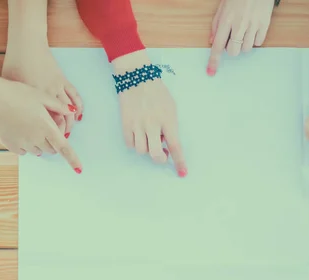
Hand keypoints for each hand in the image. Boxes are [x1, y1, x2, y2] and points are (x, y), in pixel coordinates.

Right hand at [0, 72, 82, 172]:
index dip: (73, 160)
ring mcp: (23, 143)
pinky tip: (19, 131)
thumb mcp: (41, 95)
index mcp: (46, 127)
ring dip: (39, 143)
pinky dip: (25, 145)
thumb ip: (59, 106)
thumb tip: (73, 111)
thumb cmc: (17, 93)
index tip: (79, 170)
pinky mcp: (11, 146)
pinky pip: (24, 151)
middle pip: (51, 149)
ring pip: (38, 151)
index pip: (64, 148)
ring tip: (30, 126)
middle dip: (52, 142)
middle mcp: (36, 138)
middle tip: (44, 127)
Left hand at [3, 40, 82, 137]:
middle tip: (61, 140)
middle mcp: (49, 95)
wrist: (26, 45)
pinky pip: (75, 95)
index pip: (48, 122)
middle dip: (63, 132)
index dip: (51, 135)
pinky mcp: (63, 80)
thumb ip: (16, 101)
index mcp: (35, 98)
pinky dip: (79, 106)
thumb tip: (15, 118)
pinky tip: (78, 115)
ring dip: (71, 122)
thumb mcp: (10, 84)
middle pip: (61, 119)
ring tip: (69, 130)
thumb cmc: (14, 63)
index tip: (49, 142)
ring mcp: (58, 87)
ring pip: (70, 109)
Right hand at [113, 52, 186, 176]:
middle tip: (162, 152)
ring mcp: (137, 124)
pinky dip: (135, 143)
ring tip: (148, 136)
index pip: (176, 146)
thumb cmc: (157, 93)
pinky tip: (138, 134)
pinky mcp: (125, 123)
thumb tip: (166, 145)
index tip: (182, 173)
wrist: (136, 77)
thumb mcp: (171, 107)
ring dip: (146, 148)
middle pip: (155, 154)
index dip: (179, 162)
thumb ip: (170, 126)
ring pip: (141, 151)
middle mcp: (152, 124)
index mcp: (168, 120)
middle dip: (160, 158)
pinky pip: (130, 144)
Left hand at [207, 0, 275, 74]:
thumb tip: (212, 41)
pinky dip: (254, 40)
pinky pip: (258, 43)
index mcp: (226, 19)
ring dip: (243, 45)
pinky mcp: (264, 24)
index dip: (214, 60)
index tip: (211, 72)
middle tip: (233, 39)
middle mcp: (239, 24)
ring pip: (246, 49)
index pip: (217, 45)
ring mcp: (253, 25)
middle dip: (231, 49)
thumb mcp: (222, 7)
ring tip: (244, 31)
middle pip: (233, 51)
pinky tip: (253, 30)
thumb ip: (216, 24)